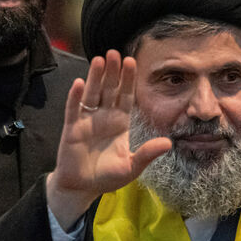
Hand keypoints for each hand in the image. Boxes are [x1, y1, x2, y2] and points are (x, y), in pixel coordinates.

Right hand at [46, 51, 171, 228]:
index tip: (132, 62)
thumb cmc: (106, 176)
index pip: (125, 96)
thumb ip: (147, 154)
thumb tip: (168, 143)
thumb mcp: (131, 167)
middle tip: (115, 52)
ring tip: (99, 60)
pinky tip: (79, 83)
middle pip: (109, 90)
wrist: (82, 187)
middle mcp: (103, 117)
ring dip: (95, 78)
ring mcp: (86, 121)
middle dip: (112, 72)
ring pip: (92, 94)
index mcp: (120, 123)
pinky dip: (75, 97)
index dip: (128, 80)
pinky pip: (73, 110)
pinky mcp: (71, 128)